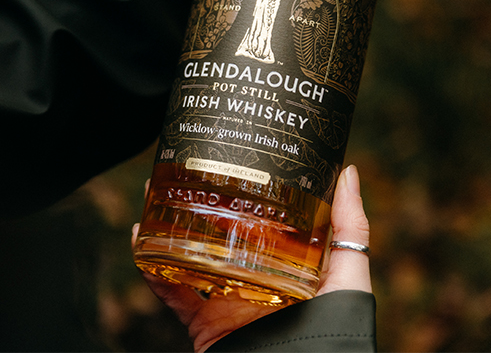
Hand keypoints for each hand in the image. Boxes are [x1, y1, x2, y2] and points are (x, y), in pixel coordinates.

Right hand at [133, 165, 371, 352]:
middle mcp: (252, 279)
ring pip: (189, 258)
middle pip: (220, 235)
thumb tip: (348, 171)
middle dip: (200, 205)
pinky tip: (140, 241)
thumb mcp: (348, 274)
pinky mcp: (205, 324)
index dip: (245, 192)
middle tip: (184, 172)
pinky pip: (172, 293)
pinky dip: (153, 271)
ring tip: (153, 195)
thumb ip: (350, 228)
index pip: (261, 220)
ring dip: (168, 229)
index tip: (232, 161)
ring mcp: (226, 300)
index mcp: (284, 264)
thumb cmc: (334, 331)